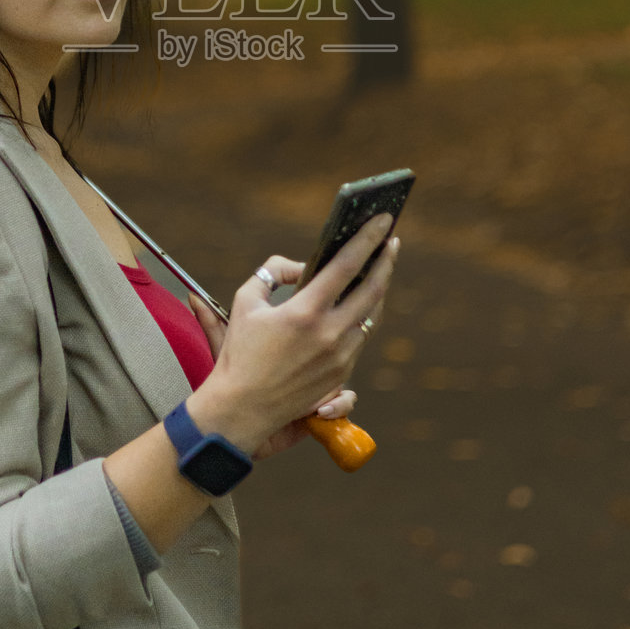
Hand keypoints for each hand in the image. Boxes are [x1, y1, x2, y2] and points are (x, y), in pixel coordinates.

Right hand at [187, 214, 400, 454]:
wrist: (241, 409)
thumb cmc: (239, 353)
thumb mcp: (246, 302)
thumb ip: (273, 273)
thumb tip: (298, 266)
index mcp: (306, 312)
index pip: (347, 265)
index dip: (368, 238)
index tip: (383, 219)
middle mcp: (330, 334)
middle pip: (373, 289)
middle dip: (385, 260)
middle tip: (390, 241)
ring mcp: (340, 357)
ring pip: (371, 315)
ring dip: (378, 288)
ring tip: (379, 269)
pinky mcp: (341, 375)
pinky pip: (361, 338)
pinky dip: (363, 315)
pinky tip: (362, 304)